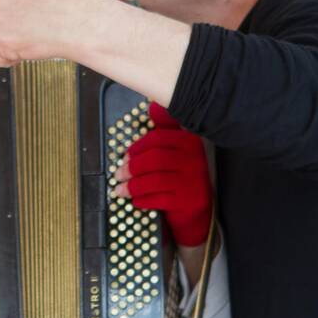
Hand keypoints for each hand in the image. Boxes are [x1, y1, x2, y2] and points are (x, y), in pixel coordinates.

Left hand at [114, 103, 211, 246]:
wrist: (199, 211)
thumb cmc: (181, 178)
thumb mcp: (178, 152)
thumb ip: (166, 130)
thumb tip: (153, 106)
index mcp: (190, 143)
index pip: (158, 139)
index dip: (136, 147)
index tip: (124, 156)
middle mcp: (194, 160)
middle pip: (155, 159)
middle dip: (131, 167)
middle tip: (118, 174)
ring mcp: (192, 182)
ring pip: (155, 180)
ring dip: (132, 186)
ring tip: (120, 190)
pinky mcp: (187, 202)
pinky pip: (158, 199)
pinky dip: (142, 200)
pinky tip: (136, 201)